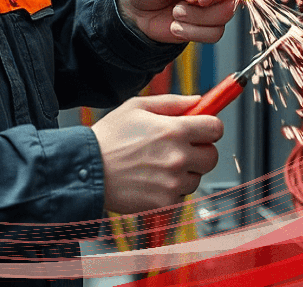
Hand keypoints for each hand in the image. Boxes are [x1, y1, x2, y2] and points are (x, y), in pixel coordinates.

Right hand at [91, 94, 222, 214]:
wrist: (87, 169)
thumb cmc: (109, 137)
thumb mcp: (137, 107)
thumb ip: (172, 102)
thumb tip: (197, 100)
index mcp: (175, 130)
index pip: (215, 128)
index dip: (210, 127)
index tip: (202, 129)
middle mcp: (178, 157)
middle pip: (212, 156)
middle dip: (200, 151)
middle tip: (181, 148)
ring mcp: (173, 182)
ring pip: (197, 177)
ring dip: (185, 172)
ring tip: (158, 165)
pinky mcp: (165, 202)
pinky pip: (181, 195)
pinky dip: (171, 189)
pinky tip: (152, 180)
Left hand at [118, 0, 237, 43]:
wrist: (135, 7)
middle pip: (230, 1)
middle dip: (204, 8)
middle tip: (182, 3)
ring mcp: (212, 7)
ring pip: (223, 19)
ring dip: (195, 19)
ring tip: (175, 12)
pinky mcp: (206, 27)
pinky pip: (214, 34)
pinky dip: (192, 32)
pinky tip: (176, 26)